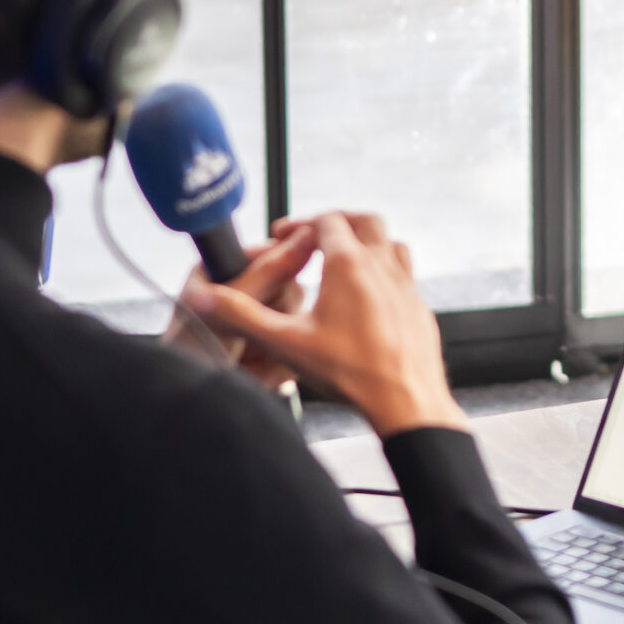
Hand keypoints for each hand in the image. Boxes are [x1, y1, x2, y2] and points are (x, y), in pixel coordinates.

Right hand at [184, 211, 465, 437]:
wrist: (406, 402)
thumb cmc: (350, 373)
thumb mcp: (285, 343)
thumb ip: (243, 316)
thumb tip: (204, 298)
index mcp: (349, 265)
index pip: (326, 221)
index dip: (300, 223)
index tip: (283, 236)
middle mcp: (383, 267)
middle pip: (364, 220)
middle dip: (337, 220)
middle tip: (314, 234)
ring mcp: (406, 285)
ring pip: (391, 242)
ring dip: (367, 241)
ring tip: (344, 256)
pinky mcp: (419, 306)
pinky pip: (405, 272)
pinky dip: (385, 269)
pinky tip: (369, 295)